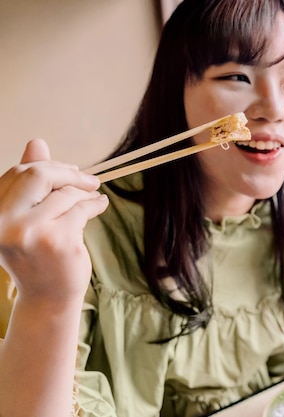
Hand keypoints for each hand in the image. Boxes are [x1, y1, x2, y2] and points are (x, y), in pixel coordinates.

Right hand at [0, 139, 107, 304]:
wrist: (46, 296)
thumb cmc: (36, 254)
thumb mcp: (26, 217)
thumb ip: (30, 182)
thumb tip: (37, 142)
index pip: (17, 174)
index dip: (47, 168)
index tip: (69, 171)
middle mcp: (1, 221)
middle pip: (38, 175)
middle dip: (68, 173)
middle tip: (89, 179)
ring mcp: (28, 231)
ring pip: (65, 193)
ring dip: (85, 193)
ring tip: (95, 197)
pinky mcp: (56, 239)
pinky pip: (81, 208)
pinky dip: (94, 205)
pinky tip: (100, 205)